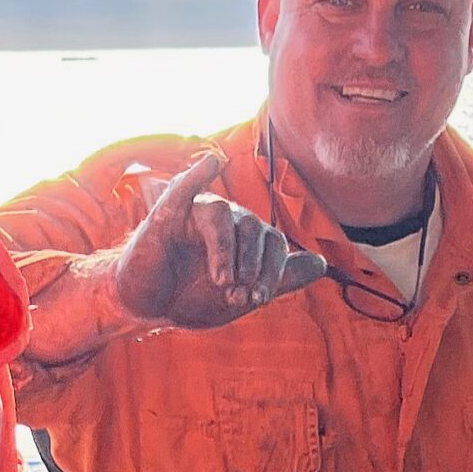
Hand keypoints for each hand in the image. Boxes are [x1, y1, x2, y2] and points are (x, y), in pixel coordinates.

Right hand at [112, 153, 327, 328]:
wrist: (150, 309)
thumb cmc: (193, 297)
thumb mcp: (242, 295)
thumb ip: (281, 279)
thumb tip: (322, 263)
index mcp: (246, 237)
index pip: (273, 242)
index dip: (272, 270)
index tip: (258, 298)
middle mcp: (226, 220)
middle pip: (253, 228)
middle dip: (251, 266)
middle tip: (240, 297)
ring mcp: (195, 215)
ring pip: (223, 215)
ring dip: (226, 251)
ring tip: (223, 282)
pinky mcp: (164, 217)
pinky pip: (182, 190)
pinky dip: (196, 175)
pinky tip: (212, 162)